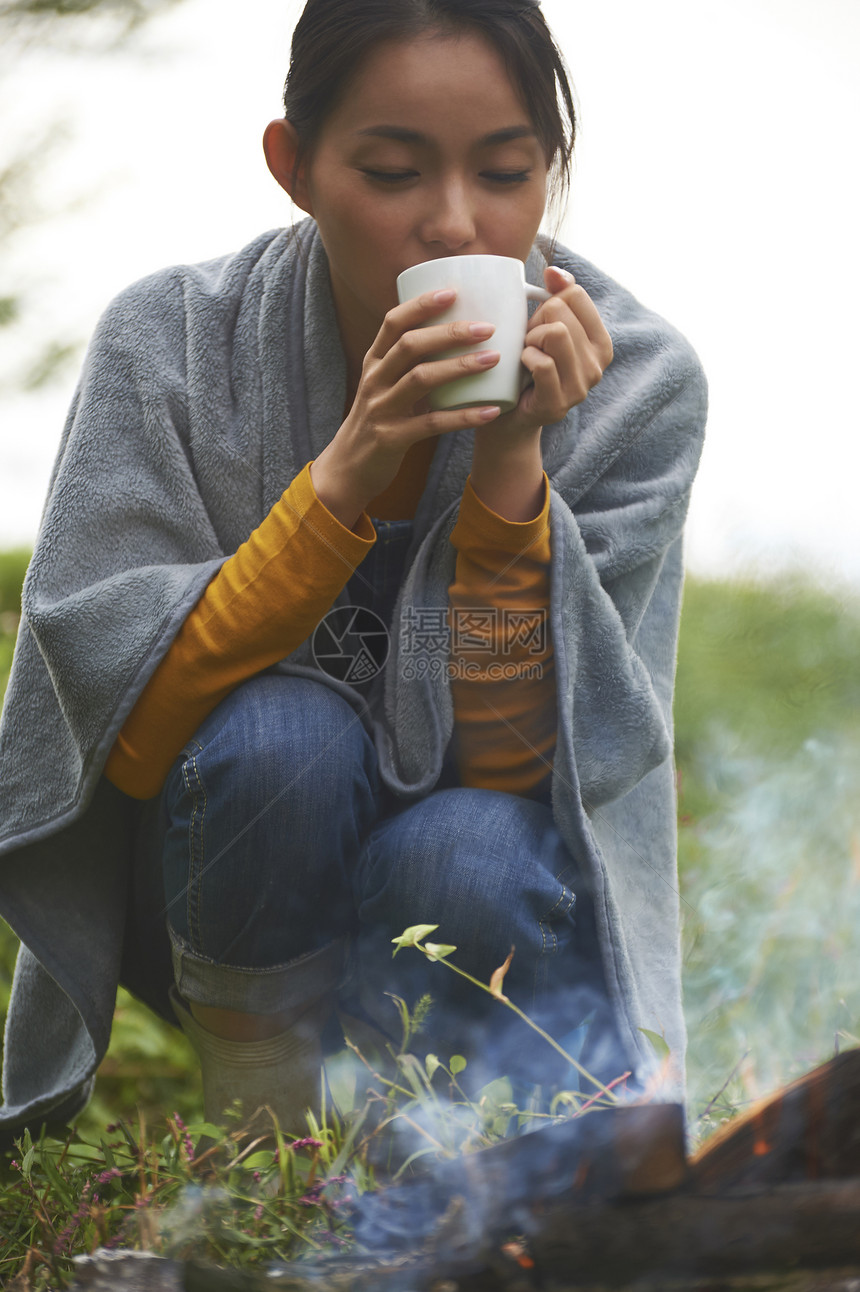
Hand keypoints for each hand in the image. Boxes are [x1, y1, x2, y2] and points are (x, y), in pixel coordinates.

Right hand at [311, 290, 501, 527]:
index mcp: (374, 363)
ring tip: (493, 359)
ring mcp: (381, 409)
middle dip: (449, 332)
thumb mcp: (384, 387)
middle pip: (411, 346)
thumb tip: (452, 338)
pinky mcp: (391, 438)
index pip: (394, 322)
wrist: (347, 470)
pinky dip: (463, 416)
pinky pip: (431, 424)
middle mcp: (374, 380)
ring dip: (460, 367)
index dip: (421, 304)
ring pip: (421, 379)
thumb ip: (408, 365)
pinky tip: (490, 411)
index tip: (452, 292)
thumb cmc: (376, 423)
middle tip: (486, 327)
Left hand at [481, 266, 613, 445]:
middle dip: (535, 322)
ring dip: (530, 339)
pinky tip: (522, 368)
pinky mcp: (558, 403)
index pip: (575, 294)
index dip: (548, 302)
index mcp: (601, 342)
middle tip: (528, 344)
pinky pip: (543, 363)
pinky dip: (525, 358)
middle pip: (560, 310)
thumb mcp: (544, 327)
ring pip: (555, 333)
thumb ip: (556, 295)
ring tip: (526, 354)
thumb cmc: (526, 366)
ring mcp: (581, 387)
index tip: (540, 324)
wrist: (509, 418)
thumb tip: (554, 271)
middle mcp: (598, 365)